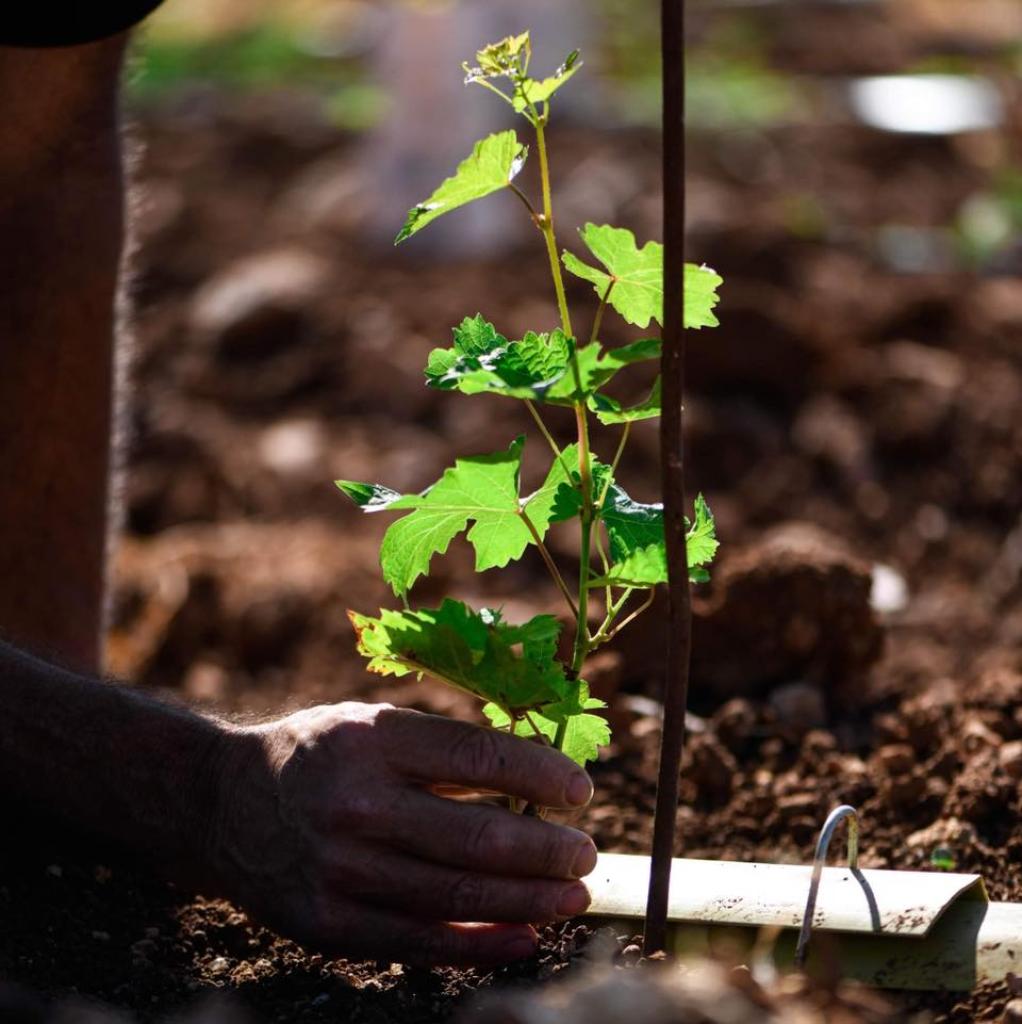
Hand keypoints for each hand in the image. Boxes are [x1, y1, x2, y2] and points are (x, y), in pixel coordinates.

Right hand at [208, 702, 597, 965]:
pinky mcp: (328, 924)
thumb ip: (442, 748)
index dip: (539, 774)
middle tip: (585, 853)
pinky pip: (421, 942)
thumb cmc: (318, 754)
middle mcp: (355, 805)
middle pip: (477, 837)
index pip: (476, 756)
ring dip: (529, 901)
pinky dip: (482, 945)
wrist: (223, 805)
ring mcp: (340, 870)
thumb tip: (536, 774)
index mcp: (371, 740)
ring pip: (457, 897)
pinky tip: (525, 938)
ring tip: (573, 896)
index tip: (579, 789)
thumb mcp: (370, 724)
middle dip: (547, 850)